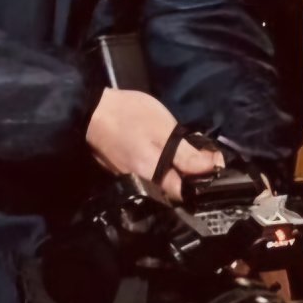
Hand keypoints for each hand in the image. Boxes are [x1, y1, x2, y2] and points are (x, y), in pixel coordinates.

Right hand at [86, 87, 221, 200]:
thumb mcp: (166, 133)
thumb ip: (189, 156)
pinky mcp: (120, 166)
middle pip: (172, 188)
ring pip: (159, 178)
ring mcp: (128, 176)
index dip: (202, 183)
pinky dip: (157, 161)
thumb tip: (214, 168)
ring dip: (174, 168)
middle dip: (188, 175)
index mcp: (154, 179)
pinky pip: (146, 170)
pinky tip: (161, 147)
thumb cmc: (129, 117)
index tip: (214, 168)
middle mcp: (140, 184)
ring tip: (186, 151)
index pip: (185, 194)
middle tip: (203, 156)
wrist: (89, 108)